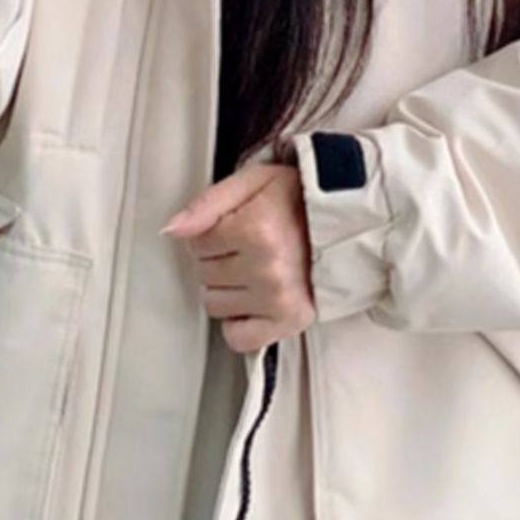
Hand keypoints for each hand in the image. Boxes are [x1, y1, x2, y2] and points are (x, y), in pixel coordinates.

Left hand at [160, 162, 314, 353]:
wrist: (348, 221)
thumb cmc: (298, 198)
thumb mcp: (252, 181)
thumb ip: (208, 203)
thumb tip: (171, 230)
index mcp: (256, 231)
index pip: (196, 244)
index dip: (210, 232)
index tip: (236, 224)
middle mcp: (267, 270)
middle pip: (203, 275)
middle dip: (217, 259)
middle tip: (247, 246)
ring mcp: (279, 301)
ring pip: (214, 305)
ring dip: (226, 288)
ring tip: (254, 269)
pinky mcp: (289, 323)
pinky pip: (238, 337)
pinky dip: (239, 322)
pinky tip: (253, 300)